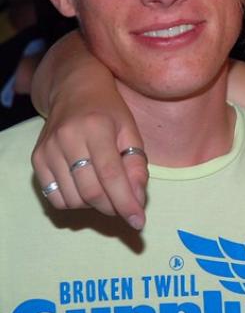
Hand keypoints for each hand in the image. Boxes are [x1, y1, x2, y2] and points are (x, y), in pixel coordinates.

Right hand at [31, 32, 147, 228]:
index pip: (111, 175)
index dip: (126, 203)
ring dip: (95, 205)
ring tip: (107, 189)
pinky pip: (55, 197)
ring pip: (73, 199)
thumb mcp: (131, 130)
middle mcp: (68, 138)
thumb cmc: (109, 111)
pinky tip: (87, 187)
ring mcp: (48, 149)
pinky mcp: (37, 159)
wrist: (75, 89)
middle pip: (91, 192)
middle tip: (126, 207)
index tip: (139, 222)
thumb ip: (136, 164)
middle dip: (113, 207)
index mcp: (96, 127)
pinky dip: (74, 202)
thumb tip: (137, 199)